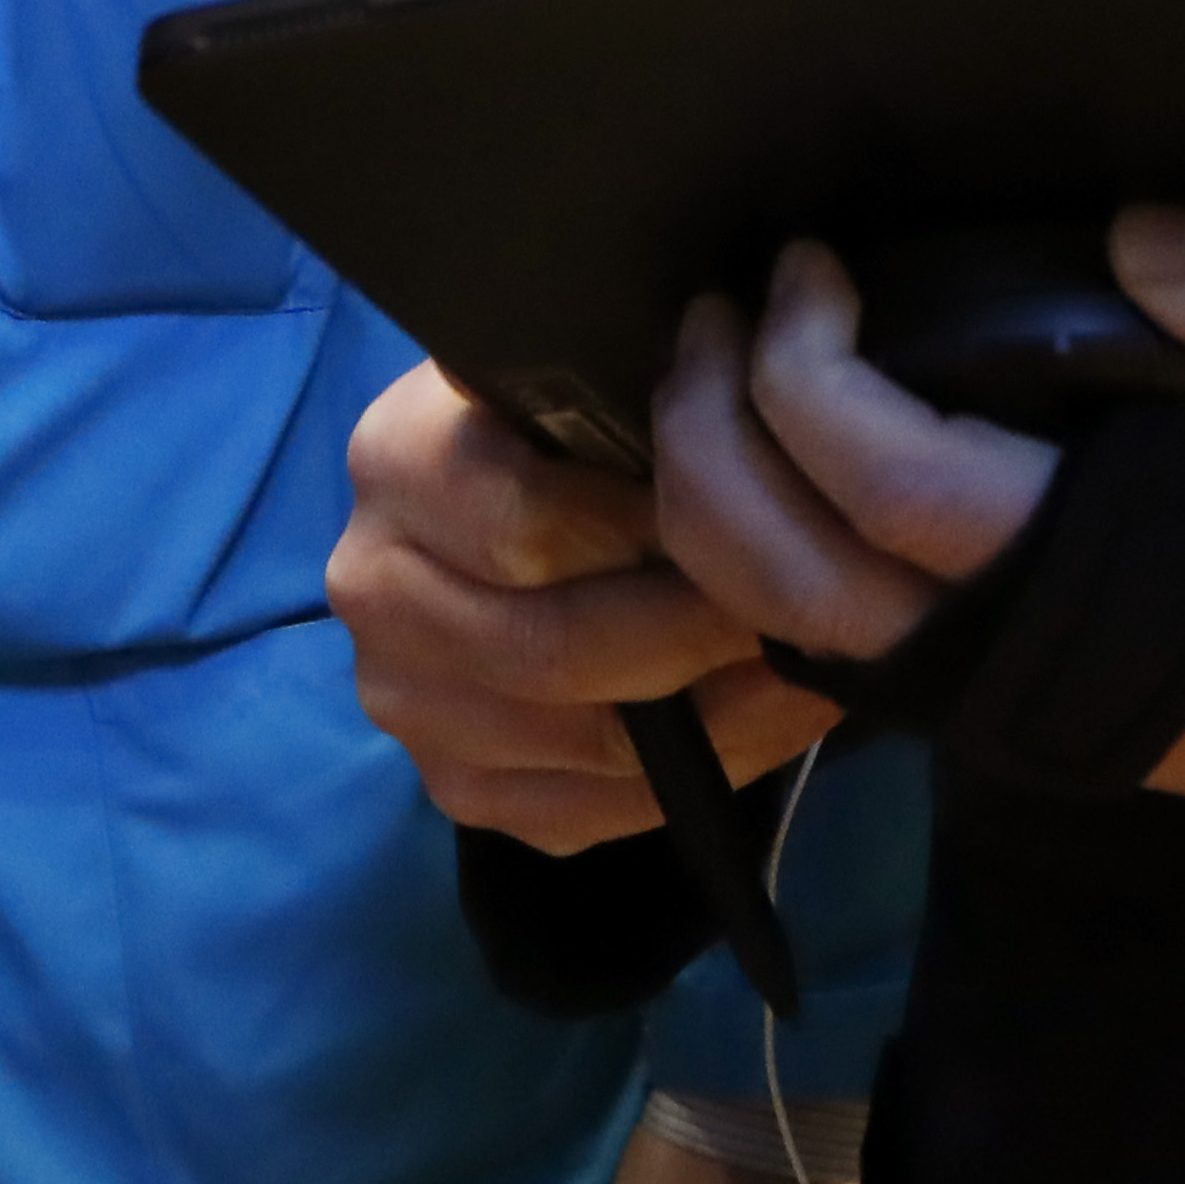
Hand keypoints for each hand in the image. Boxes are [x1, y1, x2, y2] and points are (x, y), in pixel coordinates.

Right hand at [327, 361, 838, 852]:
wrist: (504, 506)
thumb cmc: (572, 421)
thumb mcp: (592, 372)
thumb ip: (636, 395)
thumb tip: (746, 415)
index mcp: (396, 461)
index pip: (531, 525)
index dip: (662, 527)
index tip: (760, 513)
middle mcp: (373, 590)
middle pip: (555, 649)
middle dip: (701, 632)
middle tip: (804, 606)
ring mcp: (407, 703)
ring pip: (587, 742)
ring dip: (724, 711)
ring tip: (810, 662)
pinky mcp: (455, 786)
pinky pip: (591, 811)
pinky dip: (700, 775)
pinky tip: (770, 721)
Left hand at [657, 211, 1184, 841]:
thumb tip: (1133, 231)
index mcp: (1128, 599)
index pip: (895, 496)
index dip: (807, 376)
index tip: (804, 266)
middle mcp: (1047, 680)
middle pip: (790, 589)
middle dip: (710, 443)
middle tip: (717, 307)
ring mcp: (1035, 715)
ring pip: (802, 641)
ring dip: (727, 507)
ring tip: (728, 370)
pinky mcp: (1047, 714)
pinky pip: (863, 651)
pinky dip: (786, 565)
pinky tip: (793, 463)